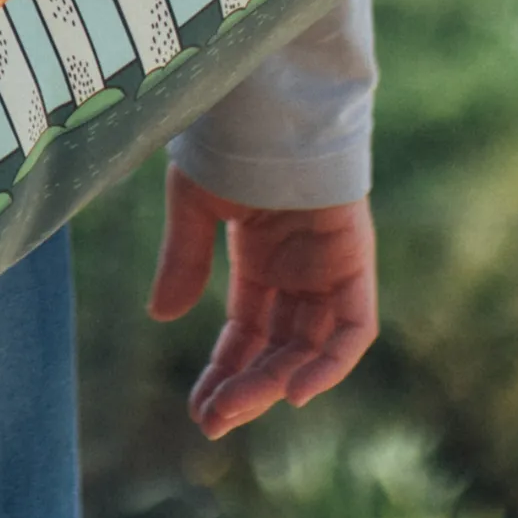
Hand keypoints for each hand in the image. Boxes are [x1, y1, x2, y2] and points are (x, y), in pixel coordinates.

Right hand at [147, 166, 377, 438]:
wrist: (270, 96)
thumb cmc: (230, 139)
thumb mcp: (195, 207)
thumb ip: (184, 260)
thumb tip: (162, 317)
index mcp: (261, 257)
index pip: (247, 331)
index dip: (225, 371)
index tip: (201, 410)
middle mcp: (299, 269)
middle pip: (279, 346)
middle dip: (247, 387)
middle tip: (213, 421)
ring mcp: (329, 266)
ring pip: (311, 345)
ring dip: (277, 382)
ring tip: (236, 409)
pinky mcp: (355, 260)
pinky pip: (354, 328)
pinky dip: (331, 363)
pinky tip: (295, 391)